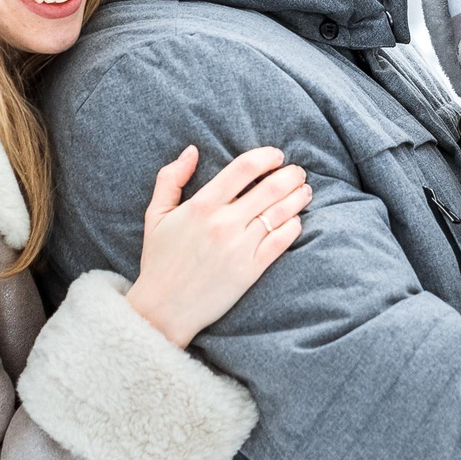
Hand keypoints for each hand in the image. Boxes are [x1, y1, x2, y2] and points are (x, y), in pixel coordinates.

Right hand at [124, 145, 310, 348]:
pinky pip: (281, 241)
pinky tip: (295, 220)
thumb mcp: (155, 215)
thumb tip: (192, 150)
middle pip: (270, 188)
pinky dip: (293, 226)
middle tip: (297, 172)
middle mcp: (223, 223)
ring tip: (304, 191)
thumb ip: (170, 178)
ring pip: (280, 213)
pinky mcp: (251, 270)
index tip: (276, 155)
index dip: (266, 156)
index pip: (244, 168)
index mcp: (201, 205)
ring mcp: (240, 247)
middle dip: (290, 175)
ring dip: (298, 197)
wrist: (163, 308)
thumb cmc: (159, 260)